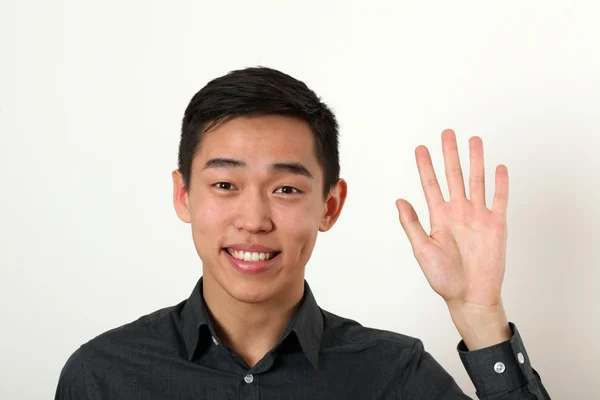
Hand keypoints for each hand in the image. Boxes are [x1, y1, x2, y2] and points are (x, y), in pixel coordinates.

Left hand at [396, 129, 508, 308]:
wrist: (470, 296)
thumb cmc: (444, 277)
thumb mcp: (422, 250)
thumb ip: (411, 224)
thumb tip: (399, 201)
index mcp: (439, 217)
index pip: (430, 184)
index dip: (425, 166)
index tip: (420, 148)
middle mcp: (458, 212)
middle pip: (454, 176)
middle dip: (450, 154)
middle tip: (447, 133)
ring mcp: (478, 216)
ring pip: (477, 181)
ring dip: (476, 161)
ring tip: (474, 140)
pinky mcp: (496, 224)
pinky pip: (499, 199)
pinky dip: (500, 183)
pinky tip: (499, 167)